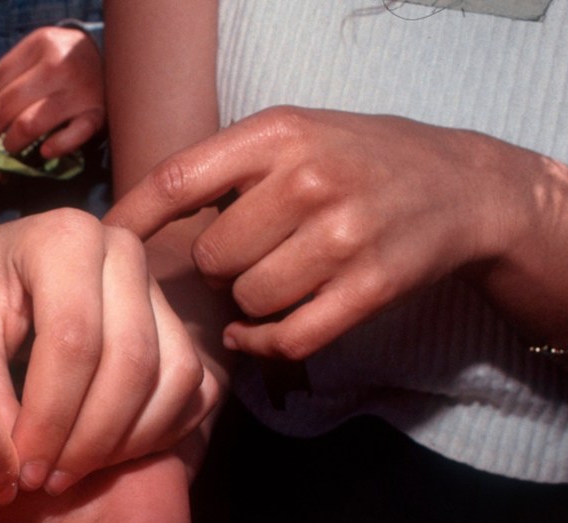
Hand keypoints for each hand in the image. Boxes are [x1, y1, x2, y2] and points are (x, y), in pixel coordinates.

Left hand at [0, 26, 104, 157]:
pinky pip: (71, 137)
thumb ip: (11, 75)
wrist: (115, 57)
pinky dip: (55, 148)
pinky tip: (44, 151)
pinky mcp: (97, 114)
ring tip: (10, 148)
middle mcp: (59, 66)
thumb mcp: (38, 52)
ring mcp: (79, 91)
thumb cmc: (64, 60)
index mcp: (40, 45)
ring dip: (12, 144)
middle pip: (5, 107)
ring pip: (28, 125)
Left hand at [0, 209, 215, 494]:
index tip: (21, 469)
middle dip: (89, 439)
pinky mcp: (178, 321)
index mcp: (66, 238)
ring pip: (172, 378)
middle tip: (45, 481)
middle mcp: (124, 250)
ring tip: (69, 473)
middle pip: (131, 361)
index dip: (50, 417)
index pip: (74, 341)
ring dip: (125, 444)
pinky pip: (193, 390)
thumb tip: (7, 478)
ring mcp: (158, 285)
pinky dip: (155, 435)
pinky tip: (103, 456)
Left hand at [105, 105, 551, 360]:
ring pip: (248, 300)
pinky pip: (288, 338)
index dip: (132, 220)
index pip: (177, 182)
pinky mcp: (373, 287)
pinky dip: (263, 345)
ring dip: (247, 303)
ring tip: (270, 280)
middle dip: (217, 268)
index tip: (104, 245)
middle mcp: (309, 179)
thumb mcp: (294, 134)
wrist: (462, 185)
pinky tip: (256, 334)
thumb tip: (136, 223)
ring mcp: (345, 236)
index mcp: (278, 134)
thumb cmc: (357, 159)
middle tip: (243, 259)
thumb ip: (226, 167)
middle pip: (212, 257)